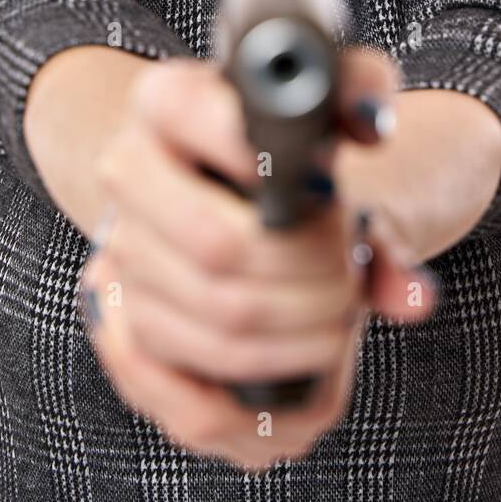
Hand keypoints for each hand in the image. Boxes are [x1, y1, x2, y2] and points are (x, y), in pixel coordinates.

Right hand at [79, 53, 436, 469]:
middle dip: (310, 272)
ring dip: (302, 332)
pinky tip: (307, 366)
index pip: (190, 116)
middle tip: (350, 273)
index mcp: (165, 104)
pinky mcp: (123, 333)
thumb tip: (381, 173)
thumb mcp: (332, 121)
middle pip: (219, 247)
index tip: (327, 192)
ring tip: (341, 314)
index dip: (264, 160)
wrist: (233, 195)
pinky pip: (188, 397)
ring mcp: (119, 258)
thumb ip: (365, 117)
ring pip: (218, 323)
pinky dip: (262, 394)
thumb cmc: (292, 157)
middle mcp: (126, 176)